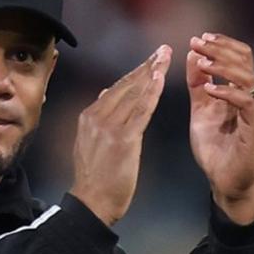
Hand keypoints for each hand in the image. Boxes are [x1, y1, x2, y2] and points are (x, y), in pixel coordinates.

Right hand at [70, 45, 171, 226]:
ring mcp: (108, 127)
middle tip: (163, 50)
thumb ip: (98, 118)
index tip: (150, 60)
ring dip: (151, 73)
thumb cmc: (95, 178)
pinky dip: (151, 93)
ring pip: (133, 94)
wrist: (92, 203)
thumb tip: (107, 93)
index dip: (135, 72)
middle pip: (126, 85)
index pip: (116, 88)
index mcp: (88, 116)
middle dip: (146, 66)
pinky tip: (160, 79)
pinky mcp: (123, 139)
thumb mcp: (89, 143)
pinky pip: (140, 111)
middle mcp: (96, 116)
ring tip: (165, 57)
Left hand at [187, 33, 253, 224]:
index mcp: (240, 90)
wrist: (224, 180)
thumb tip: (192, 53)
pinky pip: (246, 103)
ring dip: (223, 67)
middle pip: (245, 60)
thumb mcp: (200, 109)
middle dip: (220, 48)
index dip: (221, 43)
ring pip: (248, 77)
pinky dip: (227, 93)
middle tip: (198, 42)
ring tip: (202, 62)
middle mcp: (253, 96)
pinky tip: (209, 90)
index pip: (238, 55)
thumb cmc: (215, 146)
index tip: (198, 38)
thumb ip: (197, 83)